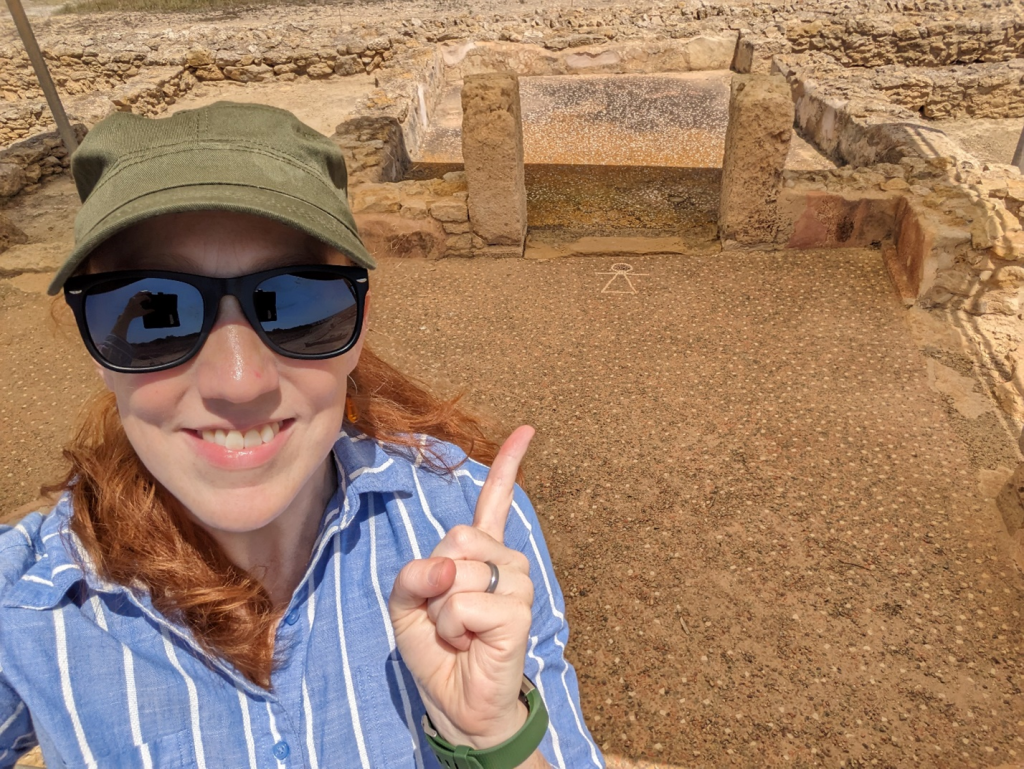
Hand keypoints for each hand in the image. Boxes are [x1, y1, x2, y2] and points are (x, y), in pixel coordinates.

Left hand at [389, 425, 536, 749]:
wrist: (457, 704)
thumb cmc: (438, 653)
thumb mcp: (407, 607)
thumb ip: (413, 575)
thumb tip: (446, 565)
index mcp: (482, 553)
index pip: (496, 501)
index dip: (508, 464)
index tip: (528, 430)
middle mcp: (508, 561)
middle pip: (454, 539)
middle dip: (432, 583)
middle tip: (446, 618)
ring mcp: (518, 583)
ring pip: (455, 571)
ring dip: (439, 611)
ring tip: (458, 634)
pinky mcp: (518, 611)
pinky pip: (462, 602)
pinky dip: (451, 628)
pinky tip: (469, 643)